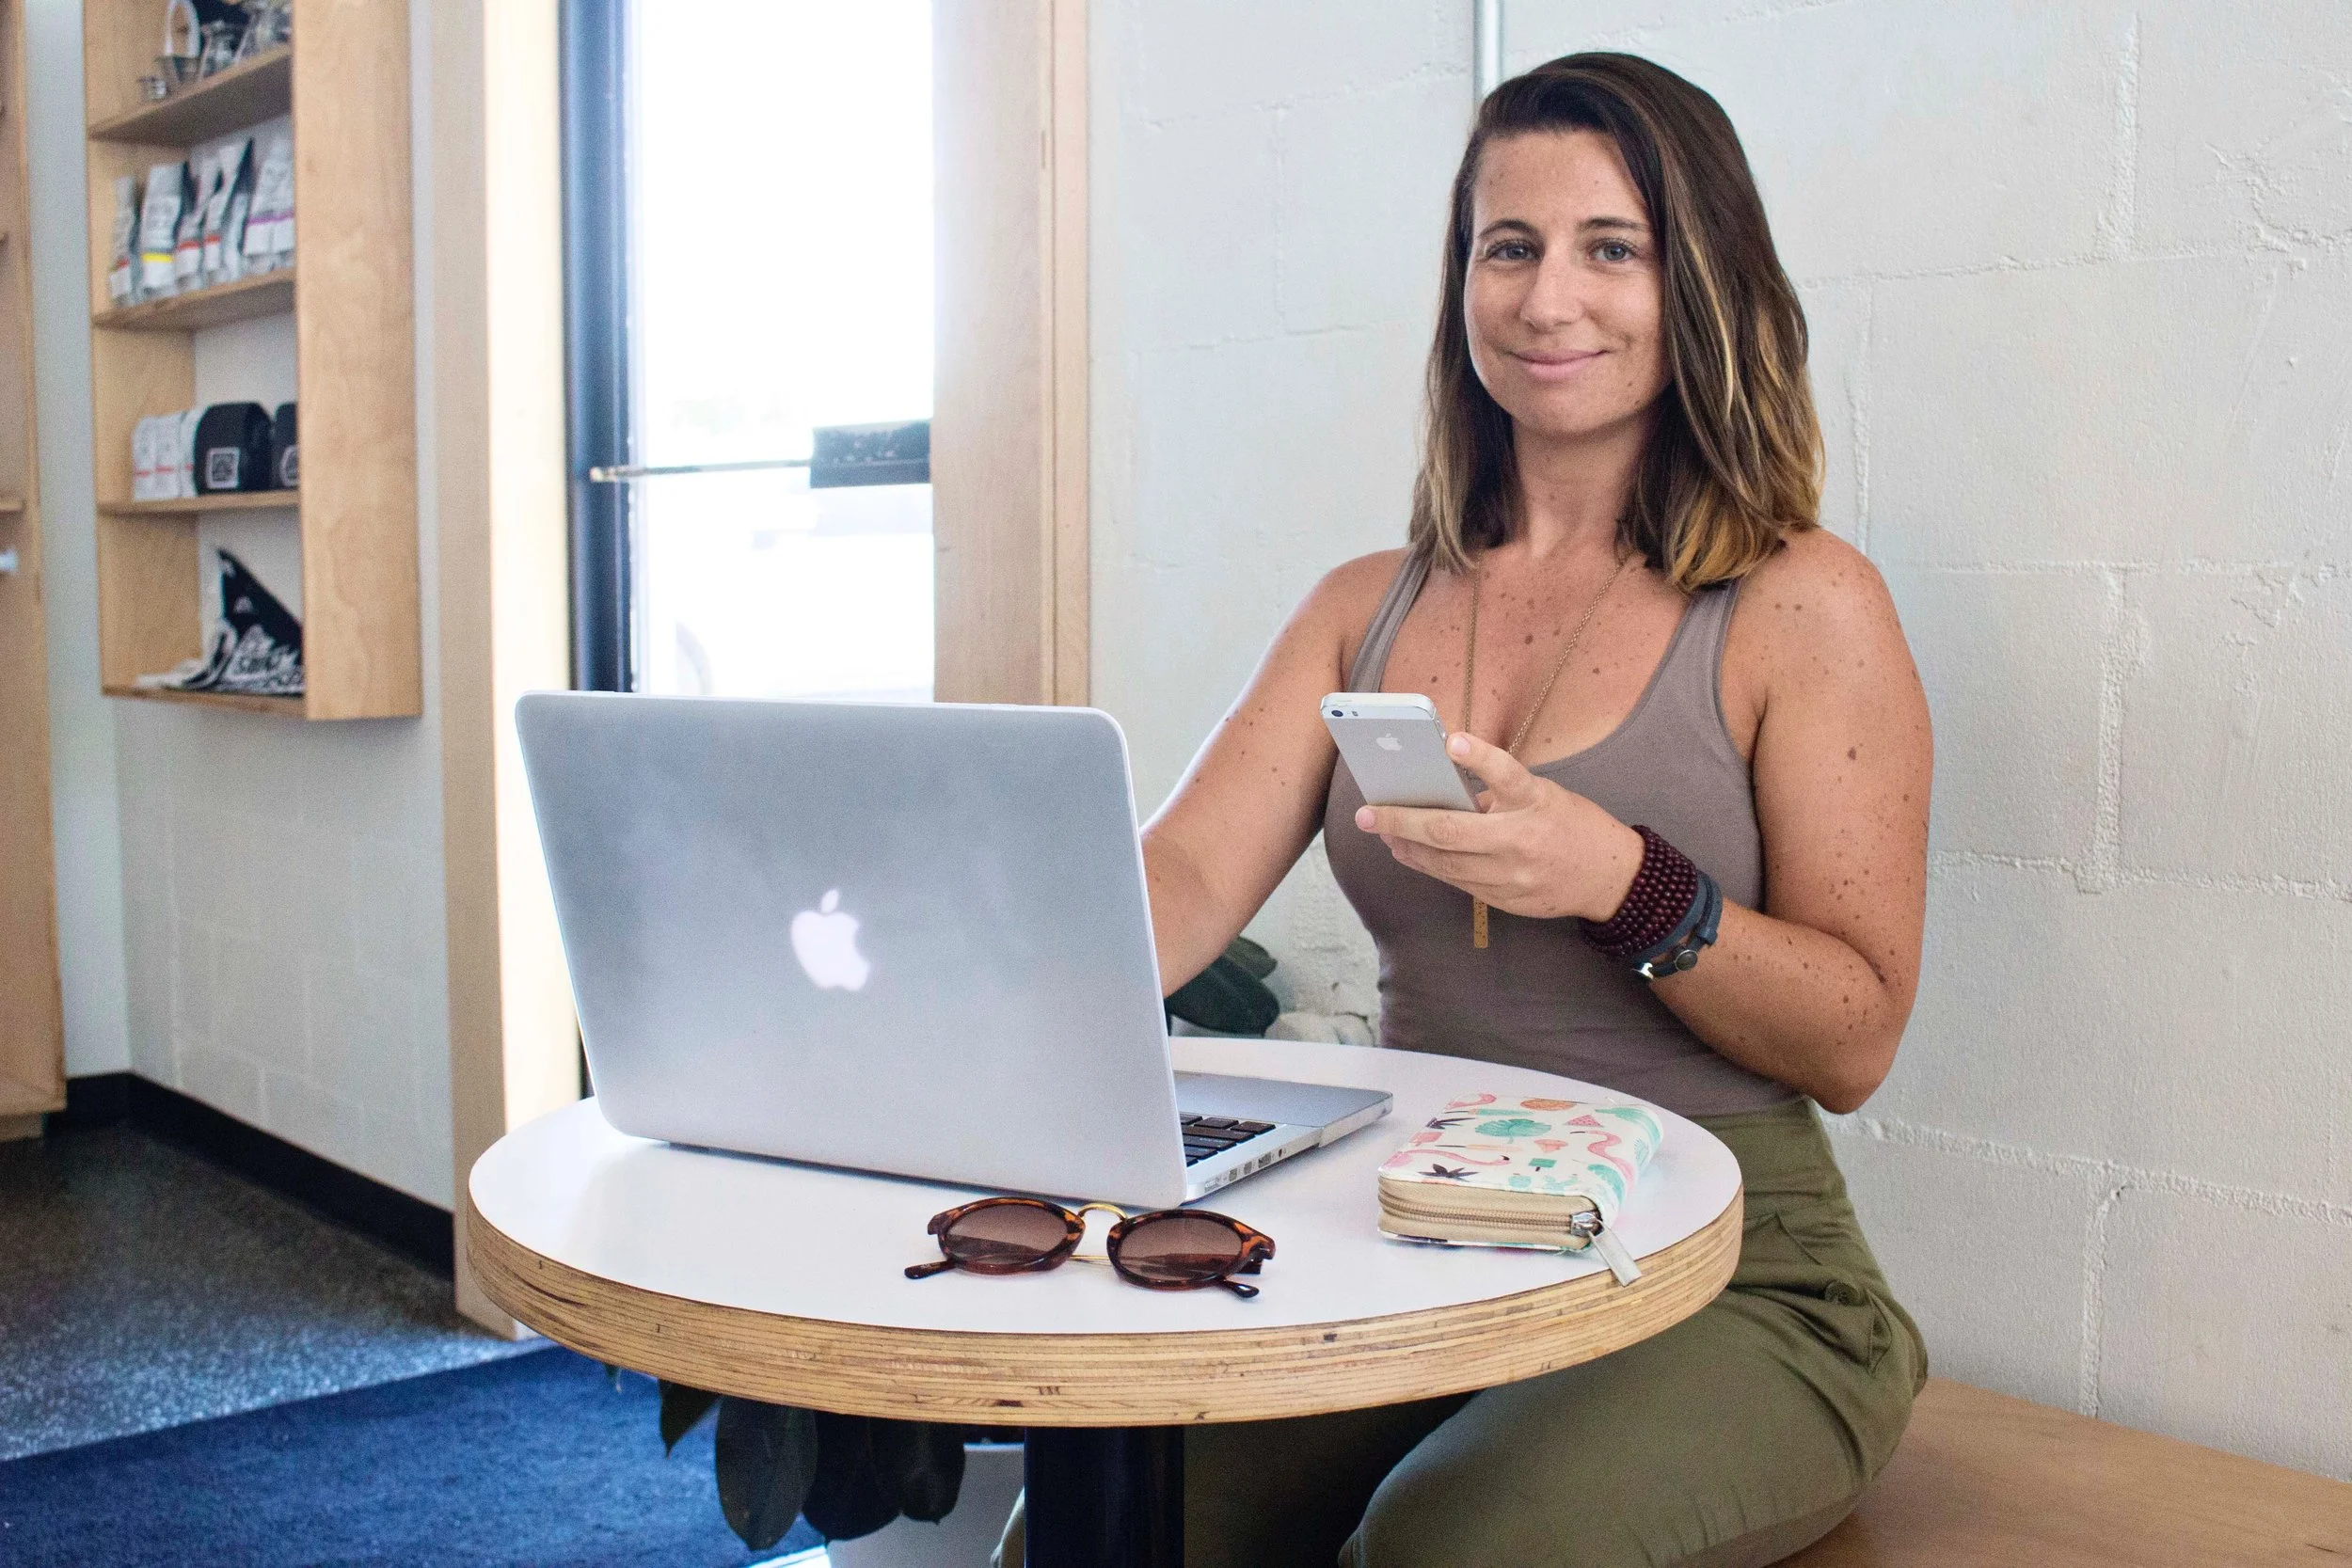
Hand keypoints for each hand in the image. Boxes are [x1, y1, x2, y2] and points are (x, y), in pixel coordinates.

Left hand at [1353, 731, 1644, 922]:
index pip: (1506, 773)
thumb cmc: (1571, 825)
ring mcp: (1511, 875)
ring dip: (1406, 847)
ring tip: (1382, 832)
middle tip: (1369, 813)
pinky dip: (1428, 864)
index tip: (1449, 740)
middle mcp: (1521, 839)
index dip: (1477, 756)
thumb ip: (1499, 795)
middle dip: (1401, 822)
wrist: (1609, 878)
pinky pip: (1456, 881)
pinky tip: (1409, 852)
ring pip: (1444, 863)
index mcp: (1536, 801)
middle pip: (1450, 832)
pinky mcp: (1504, 898)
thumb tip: (1444, 795)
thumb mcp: (1544, 795)